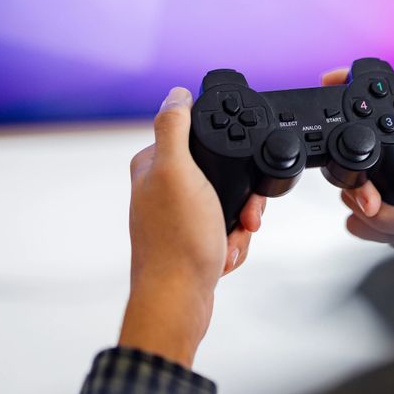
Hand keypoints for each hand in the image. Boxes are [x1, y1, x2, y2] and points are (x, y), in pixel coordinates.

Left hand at [118, 87, 265, 367]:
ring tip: (227, 243)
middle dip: (239, 202)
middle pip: (223, 176)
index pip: (204, 142)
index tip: (237, 185)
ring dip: (238, 226)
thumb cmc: (178, 242)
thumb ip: (175, 128)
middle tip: (240, 219)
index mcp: (154, 164)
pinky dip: (232, 244)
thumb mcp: (178, 172)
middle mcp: (162, 187)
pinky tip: (222, 255)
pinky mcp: (190, 239)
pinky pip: (226, 231)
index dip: (229, 162)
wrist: (178, 300)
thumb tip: (177, 93)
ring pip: (229, 205)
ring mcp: (177, 215)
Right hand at [328, 55, 393, 246]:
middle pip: (355, 154)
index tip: (329, 89)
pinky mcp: (384, 218)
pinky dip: (376, 229)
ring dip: (381, 212)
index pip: (378, 109)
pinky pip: (356, 219)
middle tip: (381, 199)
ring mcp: (391, 190)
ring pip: (352, 190)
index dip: (350, 100)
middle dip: (366, 184)